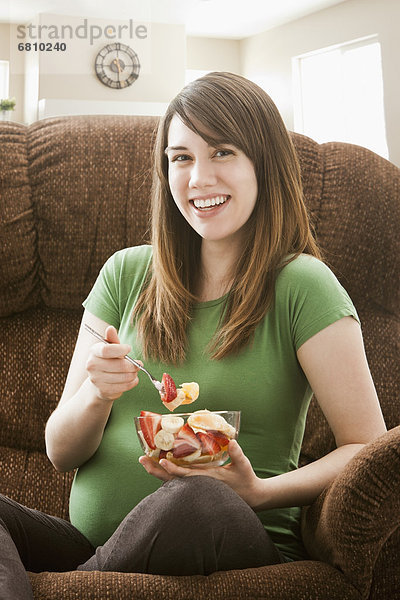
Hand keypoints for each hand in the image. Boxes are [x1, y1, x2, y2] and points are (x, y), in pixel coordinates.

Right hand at [85, 325, 140, 400]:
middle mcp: (92, 365)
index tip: (129, 349)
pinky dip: (132, 382)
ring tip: (134, 371)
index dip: (121, 349)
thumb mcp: (111, 349)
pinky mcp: (104, 391)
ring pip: (124, 377)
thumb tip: (110, 328)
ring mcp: (96, 379)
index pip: (107, 350)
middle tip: (138, 364)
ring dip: (134, 374)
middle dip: (133, 365)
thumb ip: (113, 339)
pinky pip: (124, 387)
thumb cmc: (108, 361)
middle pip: (119, 365)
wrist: (98, 381)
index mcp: (94, 351)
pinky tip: (132, 379)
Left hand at [139, 440, 263, 508]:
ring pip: (172, 480)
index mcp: (206, 479)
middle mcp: (197, 484)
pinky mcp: (197, 484)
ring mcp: (196, 485)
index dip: (172, 468)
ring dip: (158, 470)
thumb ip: (237, 454)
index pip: (185, 475)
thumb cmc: (246, 480)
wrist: (250, 497)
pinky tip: (159, 464)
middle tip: (141, 459)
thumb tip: (232, 441)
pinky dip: (167, 472)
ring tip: (145, 460)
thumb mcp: (243, 465)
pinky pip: (178, 479)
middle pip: (171, 479)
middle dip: (155, 469)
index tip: (161, 460)